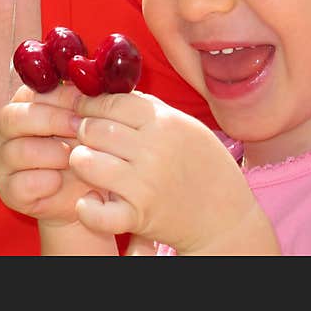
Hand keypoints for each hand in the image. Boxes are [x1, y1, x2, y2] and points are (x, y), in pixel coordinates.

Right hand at [0, 83, 97, 226]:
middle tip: (79, 129)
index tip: (85, 105)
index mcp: (23, 103)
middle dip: (52, 121)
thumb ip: (85, 100)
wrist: (87, 194)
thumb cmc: (87, 150)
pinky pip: (23, 184)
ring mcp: (3, 160)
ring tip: (76, 159)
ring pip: (20, 150)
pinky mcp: (8, 191)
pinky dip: (48, 183)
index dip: (60, 97)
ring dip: (54, 154)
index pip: (31, 91)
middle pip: (14, 117)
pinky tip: (62, 181)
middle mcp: (5, 129)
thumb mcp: (88, 122)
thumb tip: (92, 79)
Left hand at [68, 92, 278, 253]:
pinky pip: (94, 211)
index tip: (84, 110)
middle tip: (90, 140)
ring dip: (82, 162)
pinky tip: (95, 200)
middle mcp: (153, 150)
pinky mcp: (138, 217)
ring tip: (92, 165)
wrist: (228, 218)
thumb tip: (112, 91)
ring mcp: (144, 185)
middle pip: (92, 128)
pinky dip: (87, 208)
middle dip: (83, 132)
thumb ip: (150, 108)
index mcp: (164, 122)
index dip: (89, 104)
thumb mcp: (186, 126)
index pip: (110, 102)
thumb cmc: (204, 166)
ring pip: (85, 161)